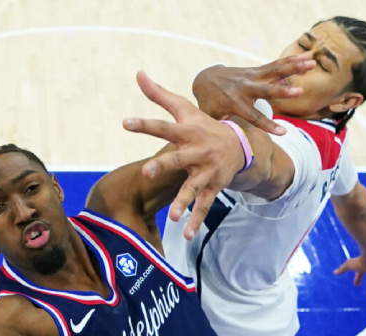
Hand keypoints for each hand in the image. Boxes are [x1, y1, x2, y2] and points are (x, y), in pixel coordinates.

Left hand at [124, 71, 245, 239]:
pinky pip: (203, 206)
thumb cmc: (204, 125)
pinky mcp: (213, 187)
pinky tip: (186, 234)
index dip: (144, 124)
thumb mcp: (185, 109)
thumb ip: (159, 94)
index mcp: (187, 132)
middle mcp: (197, 151)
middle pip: (177, 159)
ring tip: (172, 215)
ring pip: (192, 188)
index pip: (163, 126)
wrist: (240, 145)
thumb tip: (138, 72)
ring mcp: (206, 171)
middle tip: (146, 172)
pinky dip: (196, 221)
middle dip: (163, 165)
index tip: (125, 123)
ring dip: (182, 202)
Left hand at [193, 57, 315, 135]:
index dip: (267, 125)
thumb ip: (223, 128)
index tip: (283, 133)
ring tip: (312, 64)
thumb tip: (228, 146)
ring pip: (275, 71)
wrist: (205, 79)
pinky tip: (306, 58)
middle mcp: (245, 88)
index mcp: (235, 103)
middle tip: (300, 92)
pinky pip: (275, 65)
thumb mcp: (213, 118)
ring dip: (294, 67)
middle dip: (283, 92)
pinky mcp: (256, 70)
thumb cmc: (210, 104)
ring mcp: (251, 77)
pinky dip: (290, 61)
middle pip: (266, 90)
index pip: (253, 116)